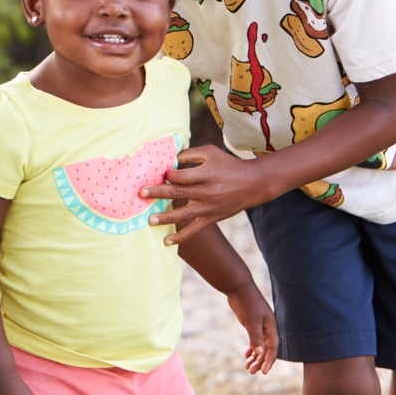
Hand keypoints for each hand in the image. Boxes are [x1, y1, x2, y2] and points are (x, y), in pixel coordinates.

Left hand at [142, 146, 268, 244]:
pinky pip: (195, 230)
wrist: (253, 183)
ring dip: (166, 217)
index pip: (182, 175)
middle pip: (179, 193)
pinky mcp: (212, 218)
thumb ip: (189, 154)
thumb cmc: (228, 164)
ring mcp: (209, 207)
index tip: (157, 173)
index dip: (168, 174)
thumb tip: (167, 159)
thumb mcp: (210, 152)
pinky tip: (167, 242)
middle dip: (159, 193)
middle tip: (141, 193)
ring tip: (150, 220)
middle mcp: (207, 191)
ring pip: (185, 213)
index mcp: (206, 173)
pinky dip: (182, 237)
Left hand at [225, 283, 278, 374]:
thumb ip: (256, 338)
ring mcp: (260, 325)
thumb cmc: (247, 303)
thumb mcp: (251, 322)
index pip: (273, 348)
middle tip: (251, 371)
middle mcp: (268, 327)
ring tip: (247, 367)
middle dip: (260, 361)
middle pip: (267, 349)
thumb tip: (260, 353)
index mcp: (271, 327)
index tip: (264, 372)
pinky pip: (255, 339)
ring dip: (255, 356)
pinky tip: (246, 354)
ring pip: (260, 345)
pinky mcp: (252, 323)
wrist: (237, 287)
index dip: (269, 361)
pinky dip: (251, 347)